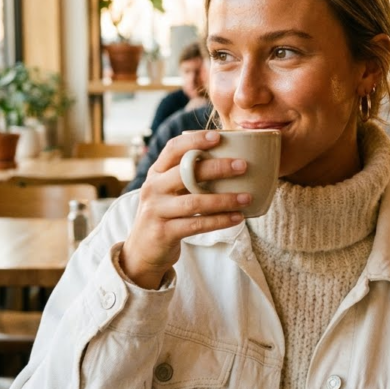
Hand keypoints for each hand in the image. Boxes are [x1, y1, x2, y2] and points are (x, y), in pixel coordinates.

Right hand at [119, 130, 250, 288]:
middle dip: (217, 168)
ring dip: (224, 199)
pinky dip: (219, 221)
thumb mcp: (169, 192)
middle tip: (243, 166)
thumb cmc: (165, 215)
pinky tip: (237, 218)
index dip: (194, 140)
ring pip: (194, 202)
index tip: (218, 136)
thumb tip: (230, 162)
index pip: (173, 149)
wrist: (142, 252)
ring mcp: (156, 210)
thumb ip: (187, 178)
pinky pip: (196, 225)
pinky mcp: (163, 232)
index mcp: (156, 173)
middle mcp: (153, 188)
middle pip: (185, 173)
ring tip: (247, 197)